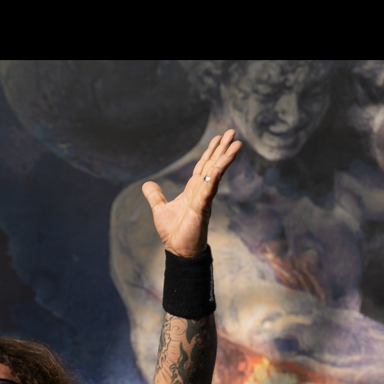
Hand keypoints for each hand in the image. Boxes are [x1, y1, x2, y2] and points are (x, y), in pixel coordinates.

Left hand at [142, 131, 242, 258]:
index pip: (203, 166)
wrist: (178, 250)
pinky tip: (220, 166)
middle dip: (223, 149)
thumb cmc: (173, 233)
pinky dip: (214, 178)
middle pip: (213, 165)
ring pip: (216, 174)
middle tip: (233, 132)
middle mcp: (201, 192)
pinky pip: (209, 190)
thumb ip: (155, 196)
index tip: (219, 138)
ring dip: (226, 158)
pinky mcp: (202, 208)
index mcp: (193, 190)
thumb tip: (146, 184)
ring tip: (237, 144)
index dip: (210, 152)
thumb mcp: (160, 210)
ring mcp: (203, 199)